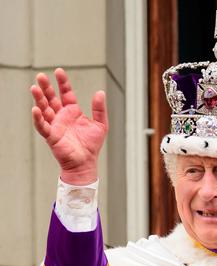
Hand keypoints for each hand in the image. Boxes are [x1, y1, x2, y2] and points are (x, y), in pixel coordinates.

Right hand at [31, 68, 108, 184]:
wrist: (86, 162)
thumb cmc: (91, 145)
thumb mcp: (101, 124)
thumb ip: (99, 109)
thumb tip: (100, 92)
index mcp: (72, 111)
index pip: (66, 93)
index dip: (62, 83)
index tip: (59, 71)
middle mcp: (61, 116)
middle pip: (51, 98)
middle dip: (46, 87)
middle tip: (41, 76)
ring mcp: (55, 125)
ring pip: (44, 109)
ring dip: (39, 99)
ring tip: (35, 88)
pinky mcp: (51, 136)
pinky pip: (42, 125)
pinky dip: (38, 118)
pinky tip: (35, 109)